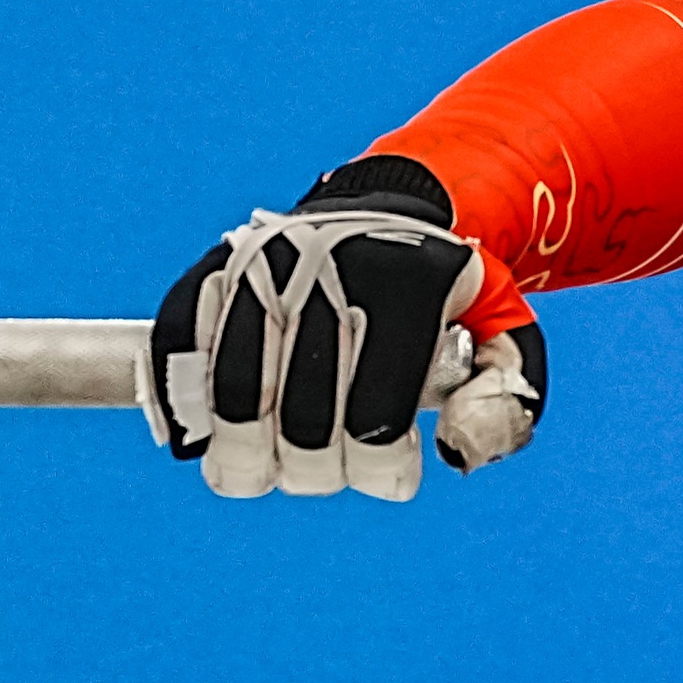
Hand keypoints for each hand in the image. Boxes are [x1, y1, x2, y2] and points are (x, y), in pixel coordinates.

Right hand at [147, 155, 547, 497]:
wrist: (386, 209)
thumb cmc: (444, 295)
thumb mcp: (503, 330)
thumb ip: (506, 398)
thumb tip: (455, 455)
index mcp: (407, 287)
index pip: (373, 417)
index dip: (379, 468)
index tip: (390, 473)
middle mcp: (328, 271)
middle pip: (299, 423)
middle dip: (316, 470)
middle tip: (330, 467)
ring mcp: (262, 268)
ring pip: (231, 400)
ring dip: (245, 459)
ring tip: (265, 466)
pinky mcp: (211, 273)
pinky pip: (176, 357)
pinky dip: (184, 411)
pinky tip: (204, 440)